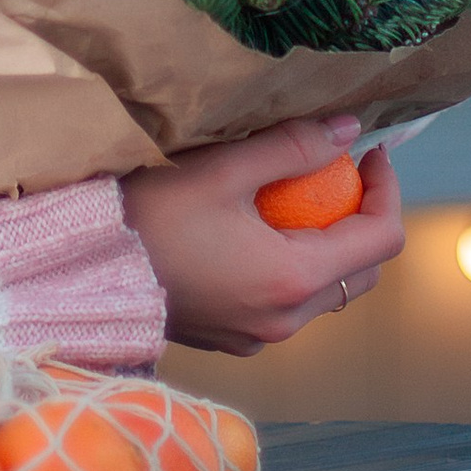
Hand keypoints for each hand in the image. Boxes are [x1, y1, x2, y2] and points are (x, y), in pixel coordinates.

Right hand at [118, 121, 404, 357]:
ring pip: (327, 292)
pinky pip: (288, 305)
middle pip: (361, 271)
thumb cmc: (149, 216)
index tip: (370, 151)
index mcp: (293, 279)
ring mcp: (259, 337)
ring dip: (329, 246)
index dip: (387, 189)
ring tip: (297, 198)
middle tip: (337, 170)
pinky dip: (294, 268)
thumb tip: (349, 131)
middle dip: (362, 218)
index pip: (381, 238)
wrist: (83, 273)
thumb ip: (293, 148)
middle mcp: (285, 319)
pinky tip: (259, 232)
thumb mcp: (223, 169)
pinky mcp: (234, 339)